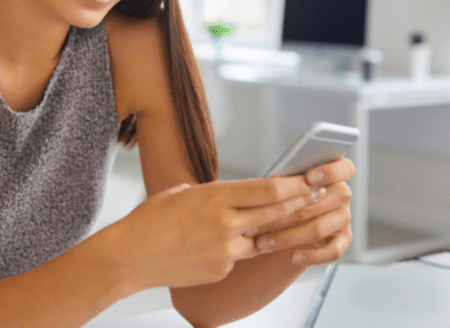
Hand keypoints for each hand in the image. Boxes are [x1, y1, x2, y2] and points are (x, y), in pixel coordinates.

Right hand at [108, 176, 321, 288]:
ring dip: (274, 230)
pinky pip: (240, 257)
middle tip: (318, 197)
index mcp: (216, 196)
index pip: (268, 190)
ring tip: (286, 222)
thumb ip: (214, 195)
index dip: (295, 186)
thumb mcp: (183, 193)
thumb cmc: (150, 220)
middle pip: (276, 213)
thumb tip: (234, 195)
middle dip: (300, 205)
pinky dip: (239, 250)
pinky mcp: (221, 269)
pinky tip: (224, 245)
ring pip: (263, 238)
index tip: (311, 180)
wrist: (130, 256)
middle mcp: (225, 223)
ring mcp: (225, 250)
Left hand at [244, 157, 354, 266]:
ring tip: (264, 243)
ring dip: (289, 237)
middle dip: (287, 212)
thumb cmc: (280, 199)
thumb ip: (285, 181)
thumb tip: (271, 182)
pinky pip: (333, 251)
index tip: (308, 178)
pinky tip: (294, 257)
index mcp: (331, 174)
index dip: (330, 172)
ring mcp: (344, 217)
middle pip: (322, 201)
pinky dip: (312, 256)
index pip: (345, 167)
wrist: (284, 227)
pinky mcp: (343, 240)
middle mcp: (341, 194)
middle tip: (261, 221)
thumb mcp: (281, 186)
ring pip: (319, 227)